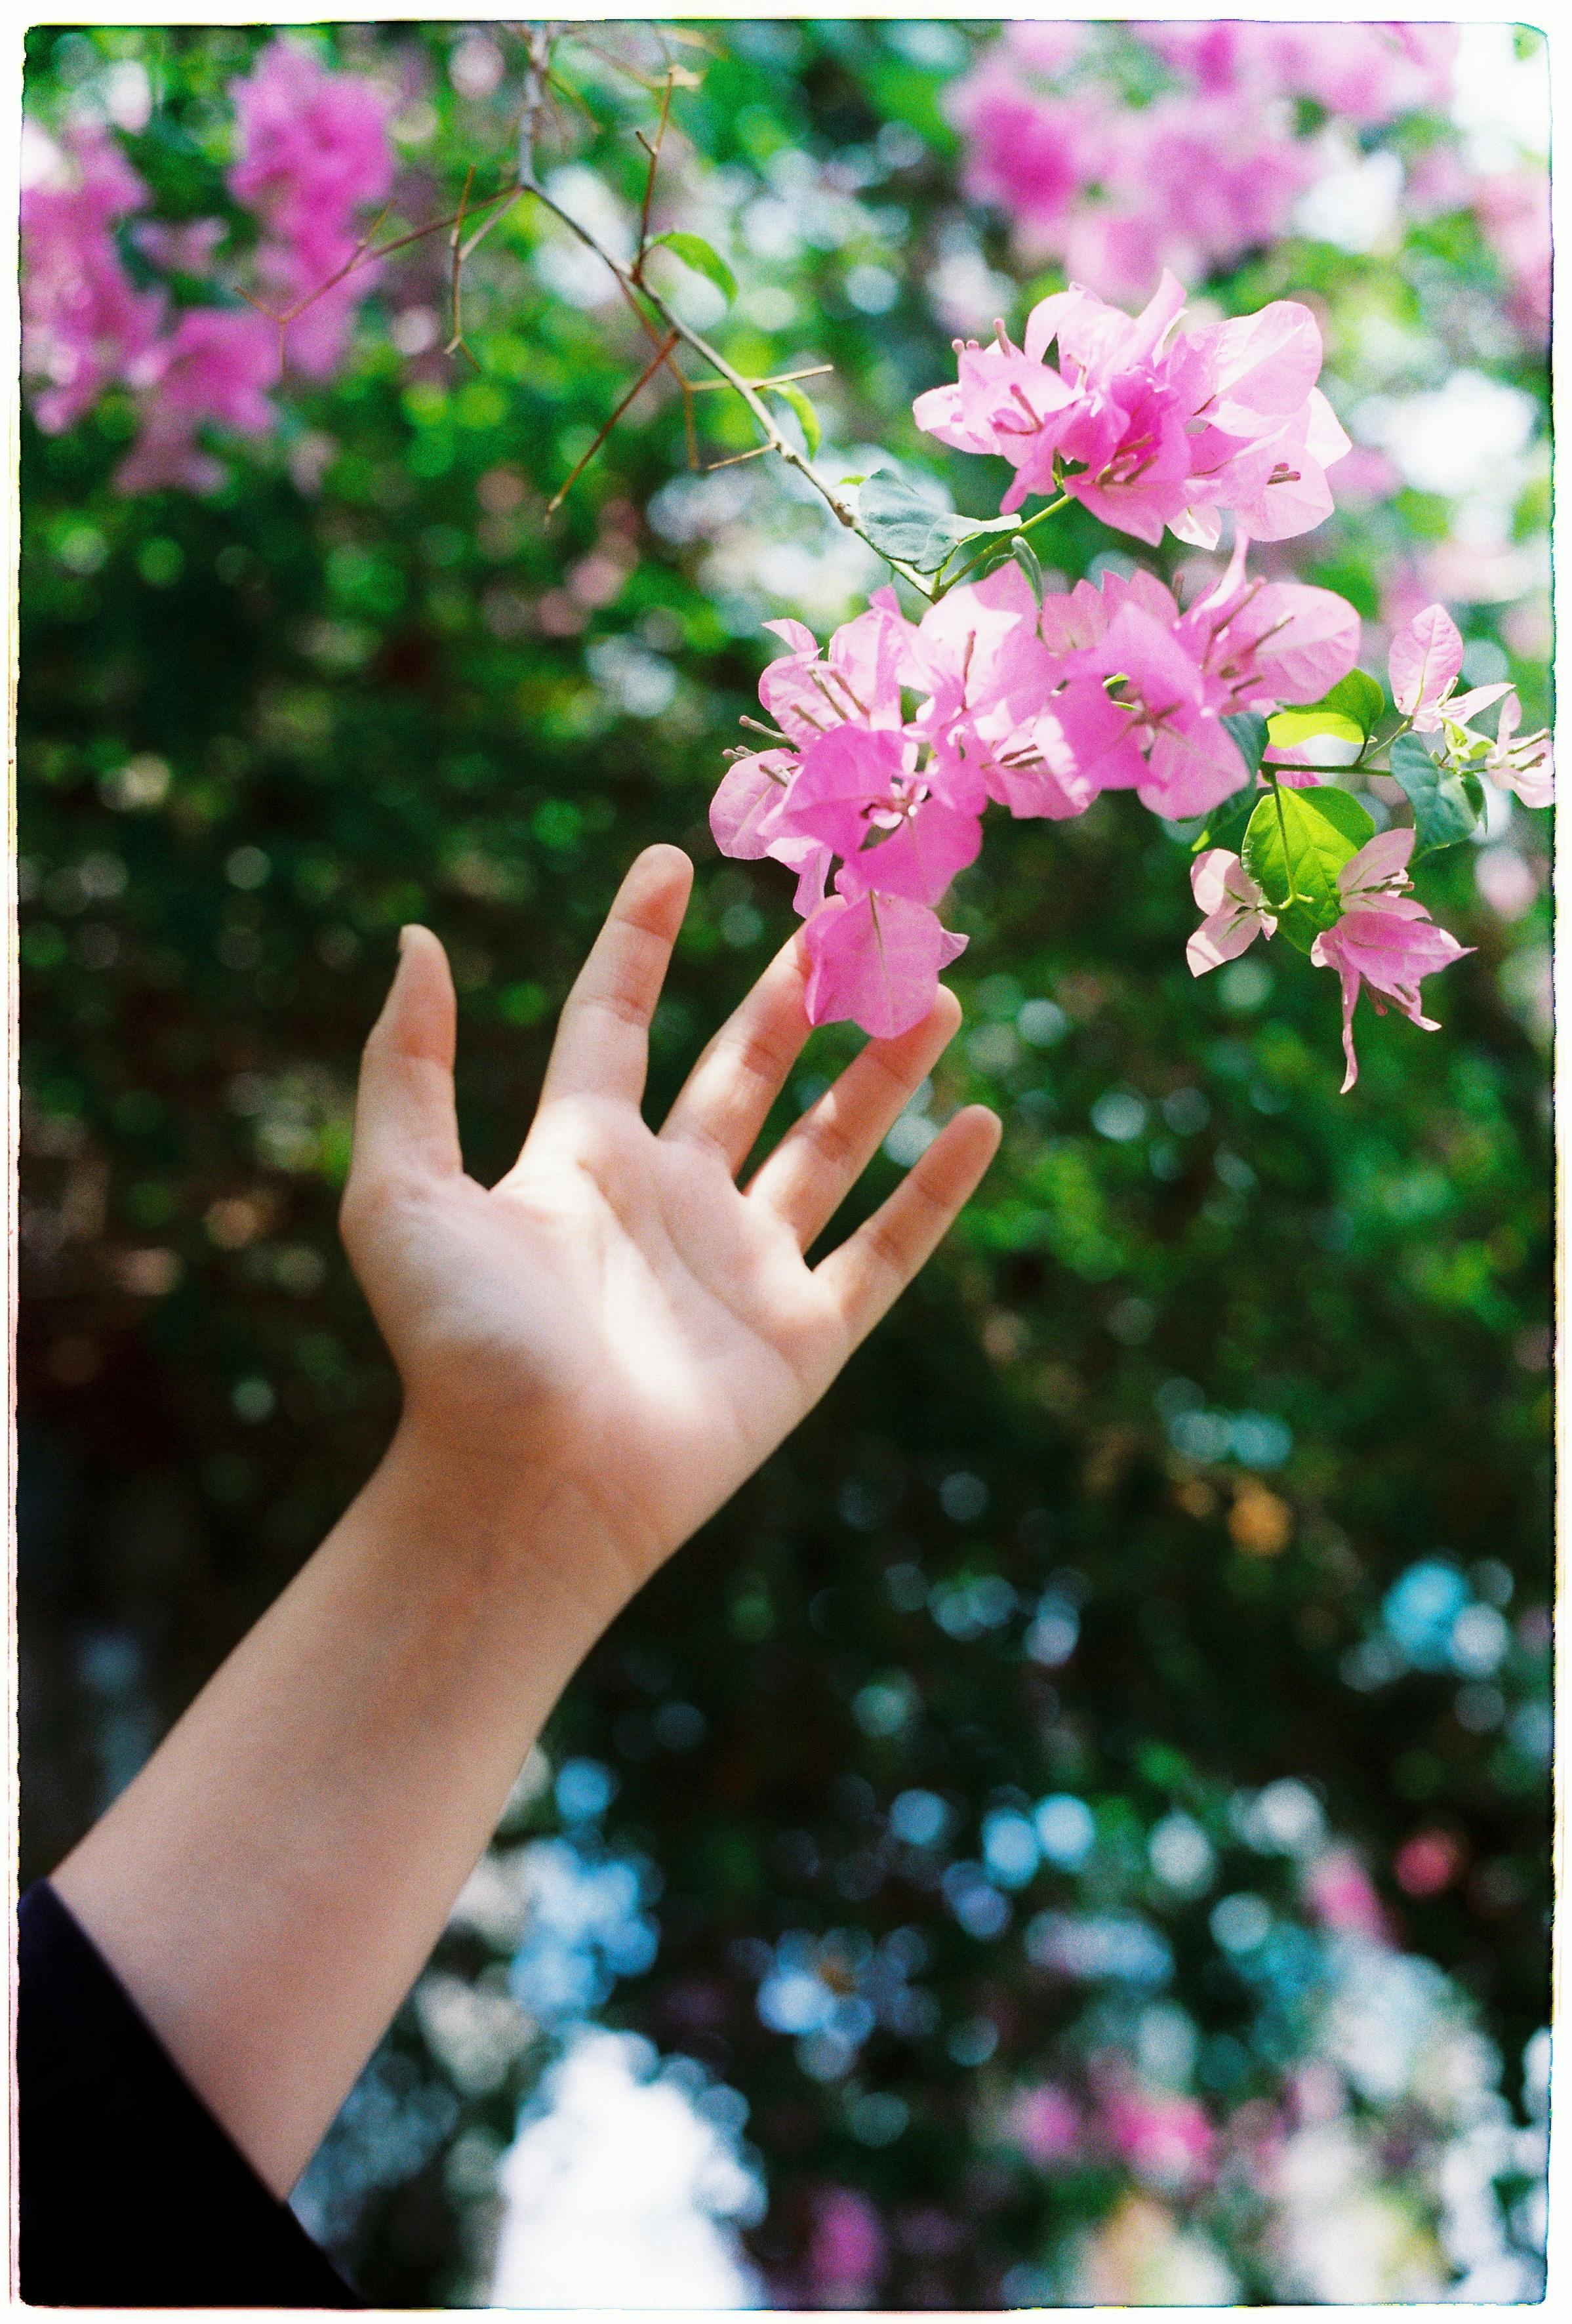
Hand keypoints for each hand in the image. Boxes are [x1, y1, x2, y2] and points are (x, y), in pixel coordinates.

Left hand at [340, 845, 999, 1597]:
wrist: (525, 1488)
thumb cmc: (458, 1347)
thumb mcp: (400, 1190)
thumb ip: (408, 1065)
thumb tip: (414, 936)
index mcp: (580, 1157)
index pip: (616, 1022)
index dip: (638, 942)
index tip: (669, 859)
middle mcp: (670, 1199)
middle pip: (745, 1071)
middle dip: (797, 993)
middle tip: (856, 918)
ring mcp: (741, 1268)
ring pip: (831, 1145)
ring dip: (883, 1070)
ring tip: (935, 995)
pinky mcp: (801, 1338)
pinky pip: (884, 1250)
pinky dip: (937, 1191)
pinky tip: (979, 1124)